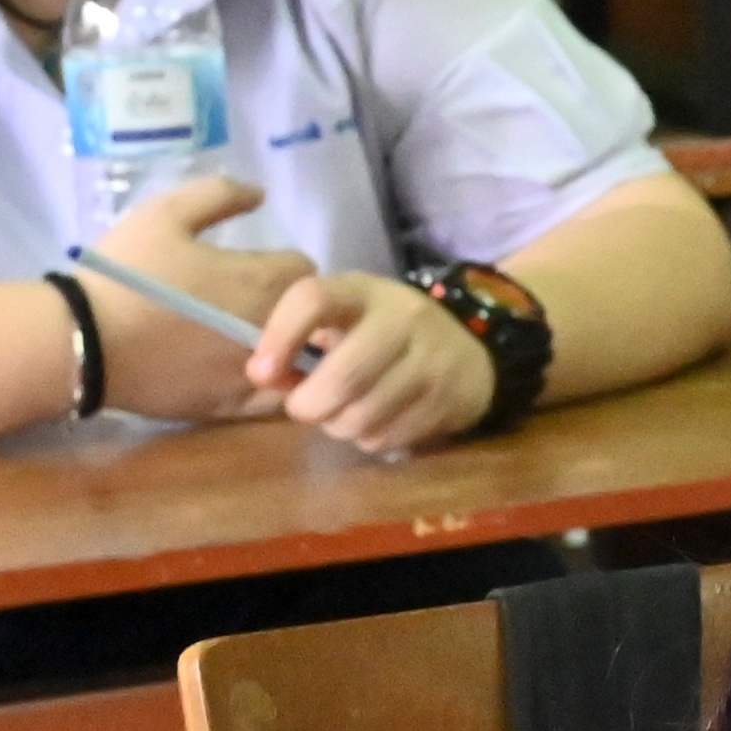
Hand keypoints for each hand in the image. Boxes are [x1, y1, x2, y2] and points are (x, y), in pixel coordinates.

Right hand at [81, 176, 293, 420]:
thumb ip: (219, 196)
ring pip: (301, 362)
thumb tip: (260, 194)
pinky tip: (244, 375)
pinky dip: (271, 388)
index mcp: (262, 281)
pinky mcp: (229, 408)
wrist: (80, 342)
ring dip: (290, 350)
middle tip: (254, 303)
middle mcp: (271, 329)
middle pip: (309, 317)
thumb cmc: (123, 275)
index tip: (258, 267)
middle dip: (292, 308)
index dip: (284, 266)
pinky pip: (273, 401)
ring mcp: (253, 374)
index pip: (305, 270)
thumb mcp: (165, 215)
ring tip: (257, 341)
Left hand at [240, 269, 502, 457]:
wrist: (469, 354)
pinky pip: (387, 437)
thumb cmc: (384, 336)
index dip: (280, 337)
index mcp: (365, 292)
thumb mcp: (345, 322)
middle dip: (309, 405)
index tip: (260, 372)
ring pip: (362, 416)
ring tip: (344, 414)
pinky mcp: (448, 398)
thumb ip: (299, 343)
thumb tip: (263, 376)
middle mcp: (404, 318)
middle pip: (342, 376)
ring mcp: (433, 360)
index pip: (314, 299)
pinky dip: (369, 438)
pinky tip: (376, 421)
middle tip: (304, 408)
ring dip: (339, 426)